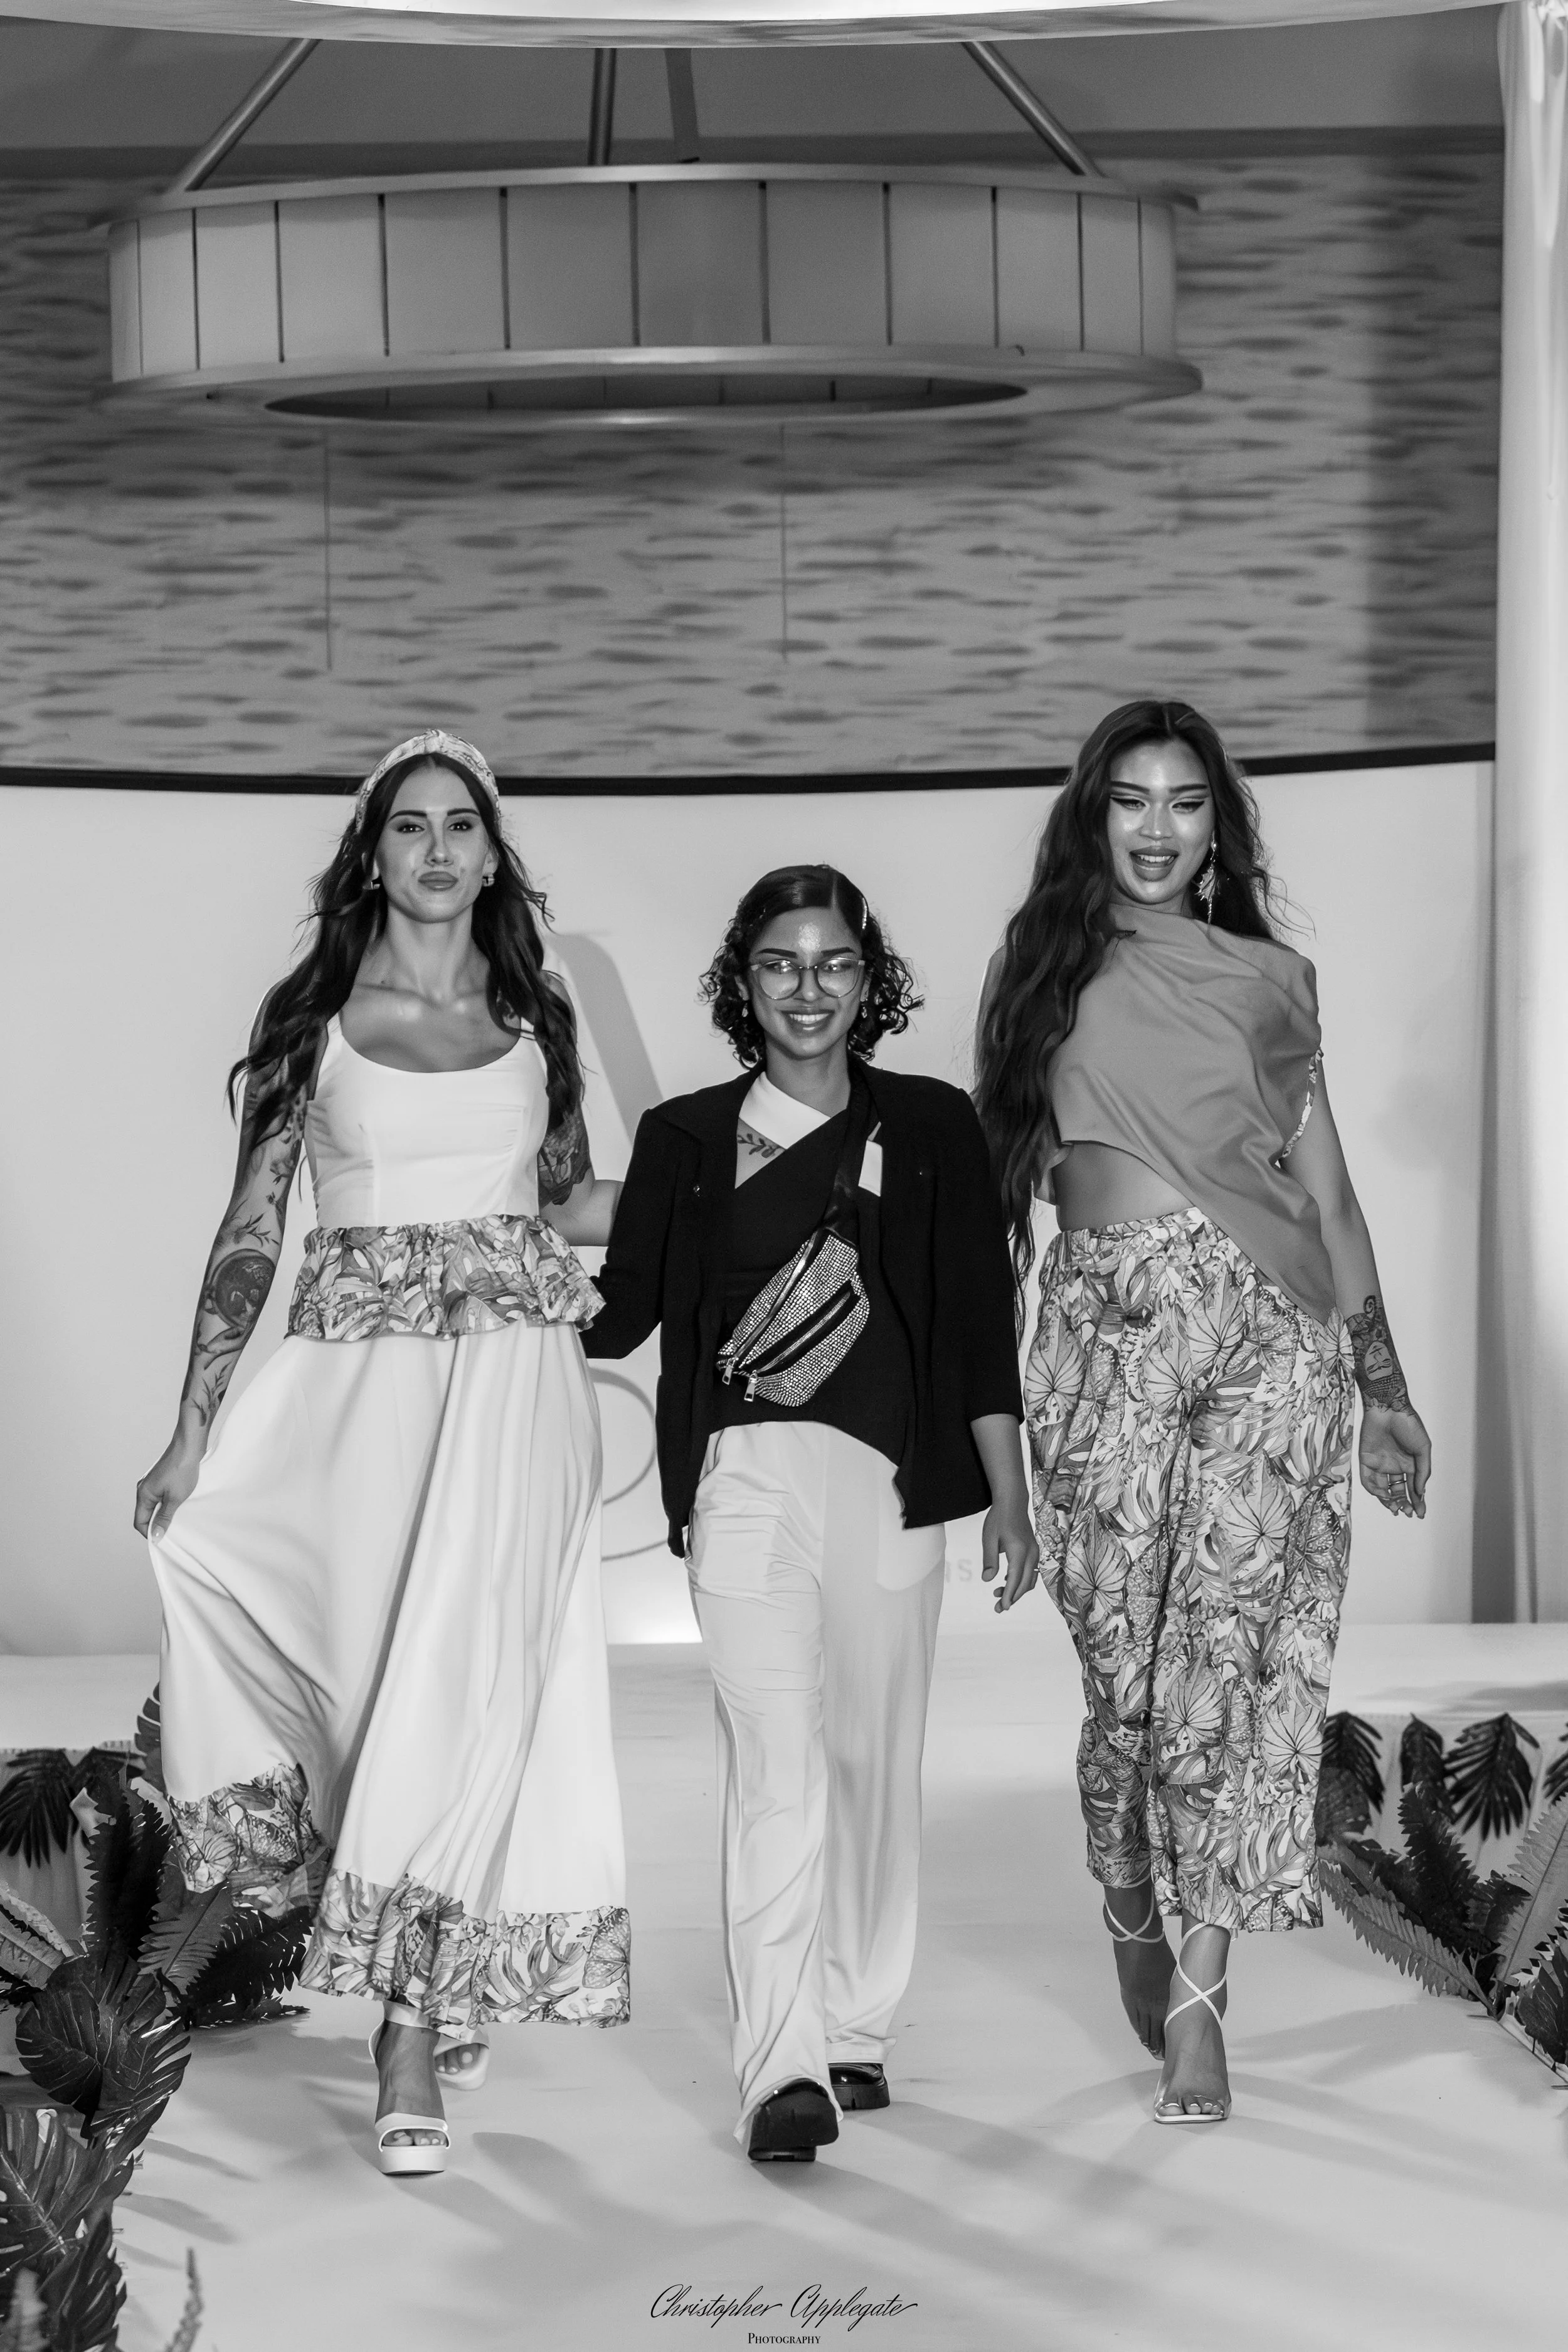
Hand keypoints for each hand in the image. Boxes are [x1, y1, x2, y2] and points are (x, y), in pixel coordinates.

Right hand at [134, 1430, 205, 1539]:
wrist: (189, 1445)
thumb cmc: (182, 1470)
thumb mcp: (175, 1498)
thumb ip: (164, 1517)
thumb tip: (155, 1536)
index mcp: (143, 1494)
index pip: (139, 1522)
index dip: (150, 1533)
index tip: (163, 1539)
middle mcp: (143, 1489)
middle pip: (145, 1514)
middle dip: (157, 1524)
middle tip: (173, 1531)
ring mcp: (151, 1483)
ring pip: (154, 1505)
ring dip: (164, 1513)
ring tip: (178, 1518)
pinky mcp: (160, 1478)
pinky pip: (160, 1497)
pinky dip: (167, 1504)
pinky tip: (180, 1505)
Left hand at [981, 1502, 1039, 1611]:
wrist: (1013, 1502)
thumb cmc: (999, 1518)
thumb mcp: (989, 1538)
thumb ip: (990, 1560)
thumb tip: (987, 1580)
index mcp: (1019, 1551)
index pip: (1015, 1580)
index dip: (1008, 1596)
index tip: (1002, 1608)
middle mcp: (1031, 1554)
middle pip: (1025, 1584)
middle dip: (1012, 1598)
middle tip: (998, 1608)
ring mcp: (1035, 1552)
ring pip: (1030, 1579)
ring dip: (1017, 1590)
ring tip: (999, 1595)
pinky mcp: (1034, 1551)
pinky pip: (1030, 1572)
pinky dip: (1021, 1581)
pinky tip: (1007, 1582)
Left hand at [1358, 1402, 1430, 1518]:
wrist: (1389, 1408)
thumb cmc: (1409, 1425)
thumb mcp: (1422, 1449)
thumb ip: (1422, 1472)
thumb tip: (1420, 1493)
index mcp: (1410, 1465)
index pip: (1413, 1489)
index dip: (1417, 1502)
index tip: (1420, 1513)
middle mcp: (1395, 1467)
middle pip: (1398, 1492)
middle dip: (1403, 1504)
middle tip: (1407, 1512)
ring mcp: (1380, 1464)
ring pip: (1383, 1490)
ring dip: (1389, 1501)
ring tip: (1396, 1507)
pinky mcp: (1366, 1461)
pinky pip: (1368, 1481)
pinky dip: (1375, 1491)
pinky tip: (1384, 1495)